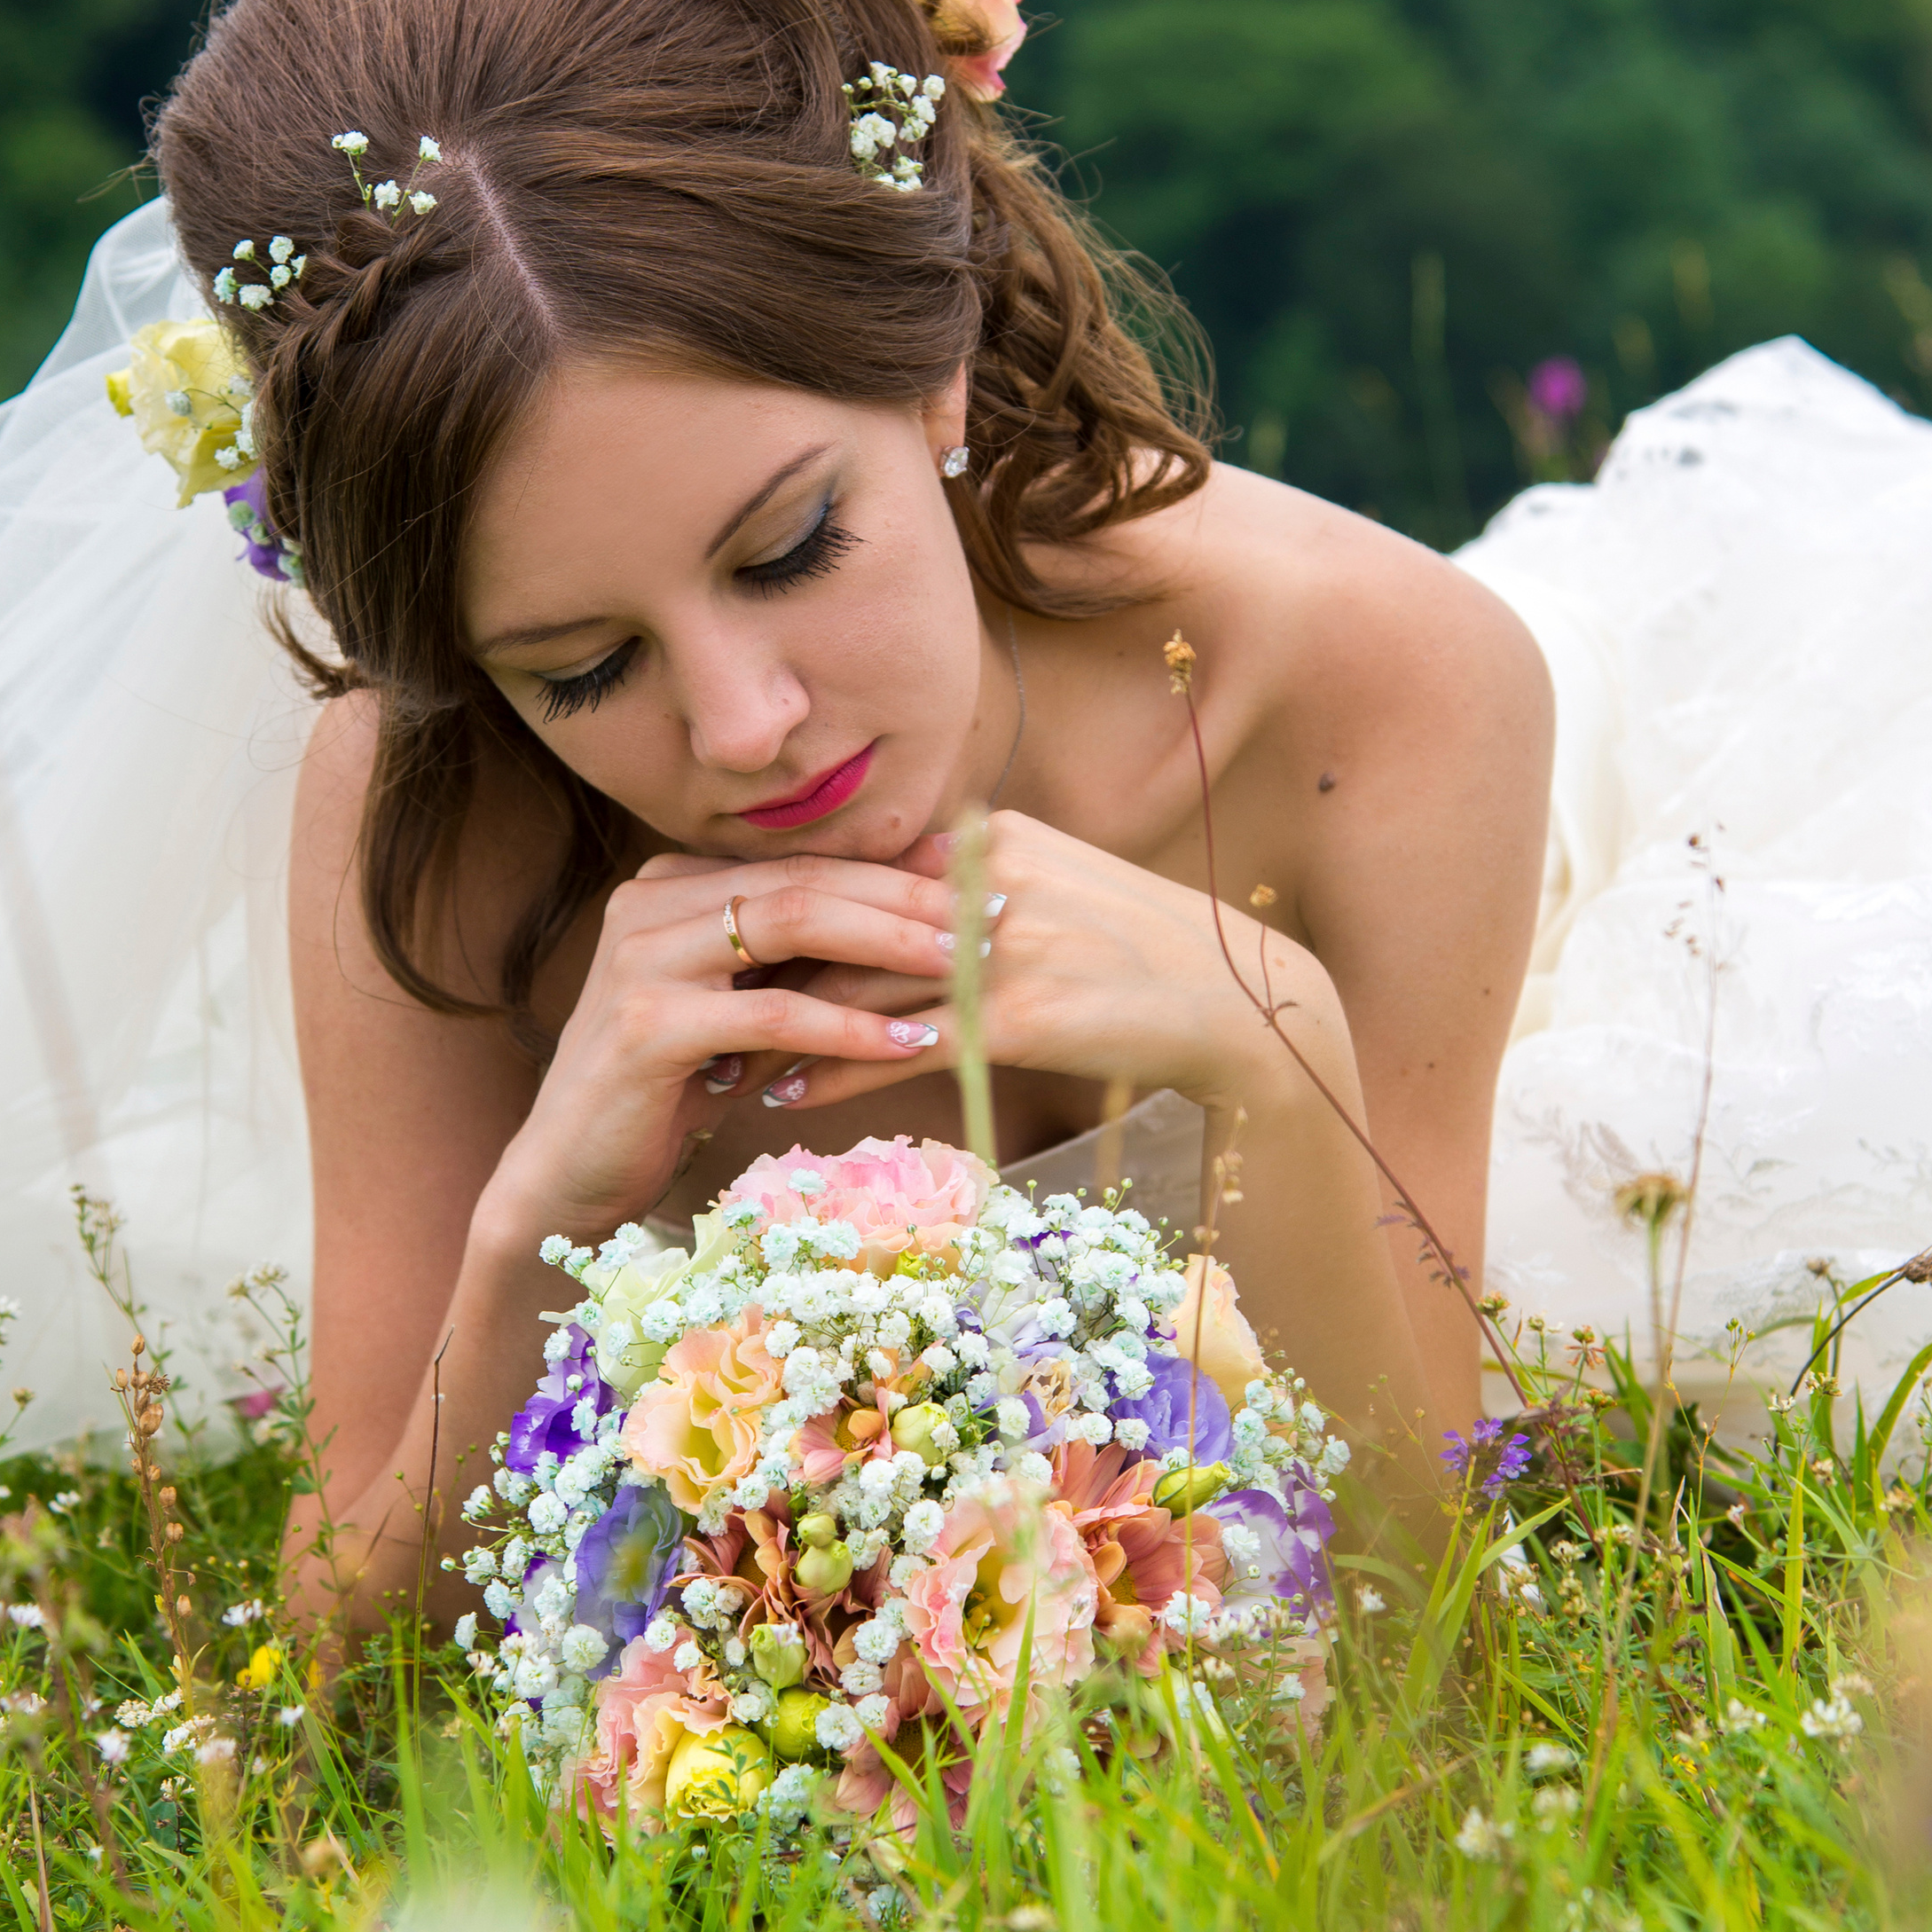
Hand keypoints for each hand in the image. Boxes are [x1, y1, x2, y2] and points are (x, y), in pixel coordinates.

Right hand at [473, 851, 954, 1248]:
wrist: (570, 1170)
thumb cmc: (670, 1090)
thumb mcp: (738, 1011)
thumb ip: (796, 962)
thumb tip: (919, 921)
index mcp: (673, 884)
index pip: (804, 861)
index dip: (895, 872)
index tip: (978, 885)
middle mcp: (651, 901)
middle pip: (806, 879)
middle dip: (909, 898)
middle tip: (991, 917)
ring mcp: (643, 957)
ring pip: (793, 924)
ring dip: (893, 946)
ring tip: (968, 968)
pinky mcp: (648, 1025)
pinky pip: (775, 1014)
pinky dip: (851, 1028)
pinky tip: (912, 1042)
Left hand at [766, 812, 1356, 1122]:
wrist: (1238, 1001)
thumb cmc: (1145, 952)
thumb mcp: (1059, 887)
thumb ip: (976, 884)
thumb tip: (891, 904)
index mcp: (992, 838)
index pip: (862, 874)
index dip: (785, 912)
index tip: (725, 942)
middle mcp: (988, 882)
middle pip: (844, 926)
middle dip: (763, 968)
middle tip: (694, 999)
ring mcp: (1002, 949)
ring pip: (858, 987)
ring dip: (778, 1026)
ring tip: (715, 1056)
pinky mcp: (1019, 1015)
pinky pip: (898, 1044)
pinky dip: (830, 1070)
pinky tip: (781, 1093)